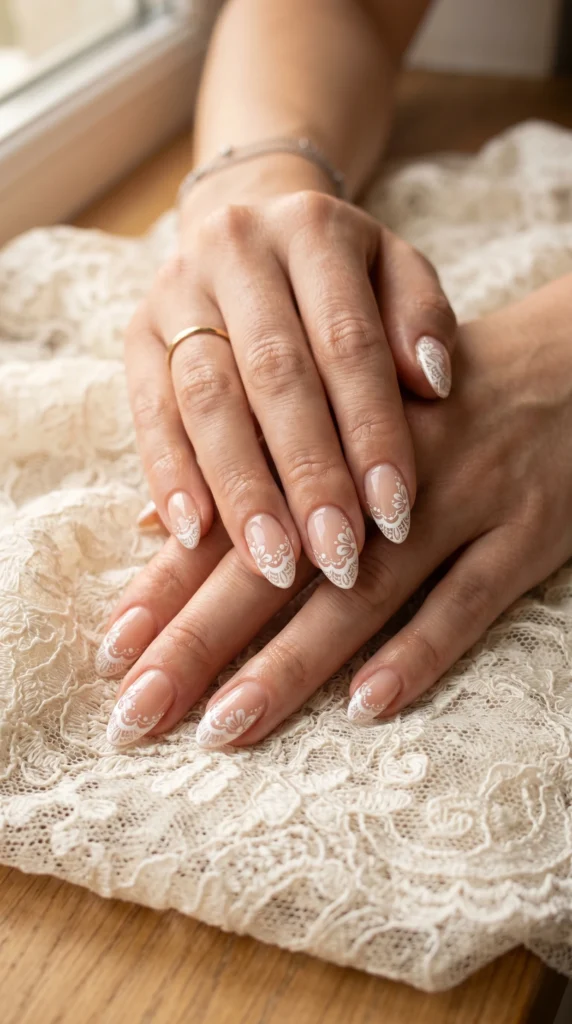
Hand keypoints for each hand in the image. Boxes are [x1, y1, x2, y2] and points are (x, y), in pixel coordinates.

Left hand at [99, 273, 571, 747]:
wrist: (571, 367)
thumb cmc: (435, 400)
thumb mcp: (345, 409)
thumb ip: (255, 465)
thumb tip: (155, 520)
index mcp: (330, 429)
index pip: (236, 515)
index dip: (168, 582)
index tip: (113, 648)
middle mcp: (386, 468)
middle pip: (281, 562)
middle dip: (203, 637)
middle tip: (140, 710)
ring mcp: (461, 500)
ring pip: (368, 588)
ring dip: (295, 659)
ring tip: (228, 723)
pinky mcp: (527, 532)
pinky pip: (470, 600)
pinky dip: (419, 651)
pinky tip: (368, 704)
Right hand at [125, 159, 455, 592]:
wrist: (251, 228)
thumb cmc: (343, 275)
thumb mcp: (396, 273)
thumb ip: (421, 319)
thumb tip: (433, 384)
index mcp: (313, 227)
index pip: (348, 341)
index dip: (372, 430)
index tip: (395, 513)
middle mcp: (237, 248)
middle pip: (274, 373)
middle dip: (307, 474)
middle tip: (337, 557)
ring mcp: (177, 290)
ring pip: (206, 397)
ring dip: (240, 489)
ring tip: (272, 563)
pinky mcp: (137, 334)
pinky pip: (148, 411)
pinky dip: (170, 475)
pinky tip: (193, 535)